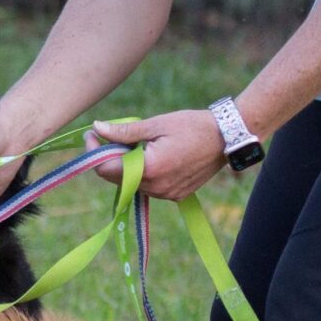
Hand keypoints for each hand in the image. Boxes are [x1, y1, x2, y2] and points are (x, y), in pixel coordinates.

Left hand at [86, 111, 227, 200]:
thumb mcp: (157, 124)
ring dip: (127, 166)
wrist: (229, 138)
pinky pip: (148, 187)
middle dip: (109, 157)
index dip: (94, 153)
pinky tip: (153, 155)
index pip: (106, 169)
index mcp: (149, 169)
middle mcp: (155, 187)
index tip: (91, 135)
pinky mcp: (174, 196)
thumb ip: (125, 131)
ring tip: (138, 143)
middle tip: (111, 135)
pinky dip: (143, 173)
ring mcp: (165, 195)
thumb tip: (97, 128)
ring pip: (131, 184)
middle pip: (117, 178)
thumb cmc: (194, 125)